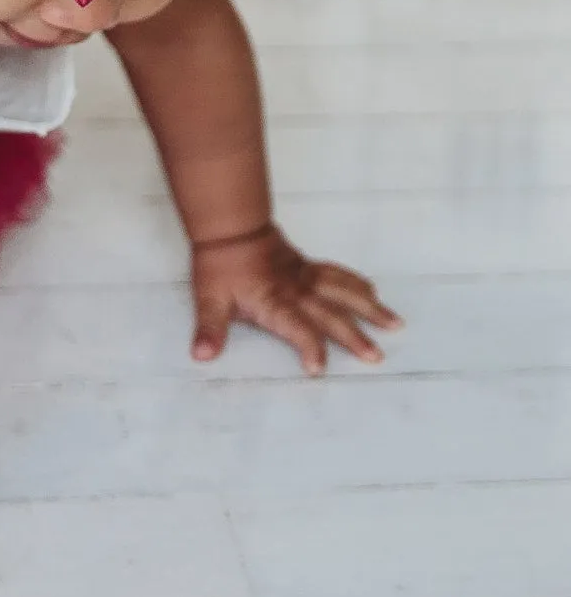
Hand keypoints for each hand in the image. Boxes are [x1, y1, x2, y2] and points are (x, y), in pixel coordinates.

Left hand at [191, 223, 401, 375]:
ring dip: (369, 308)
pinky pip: (338, 275)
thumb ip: (210, 329)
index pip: (298, 329)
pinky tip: (372, 290)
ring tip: (395, 323)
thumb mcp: (209, 299)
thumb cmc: (220, 265)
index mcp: (276, 303)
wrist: (229, 227)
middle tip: (376, 356)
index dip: (309, 349)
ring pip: (344, 292)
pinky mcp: (308, 266)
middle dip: (354, 336)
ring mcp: (306, 277)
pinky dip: (357, 283)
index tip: (318, 370)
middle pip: (331, 315)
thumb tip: (201, 355)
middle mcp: (297, 292)